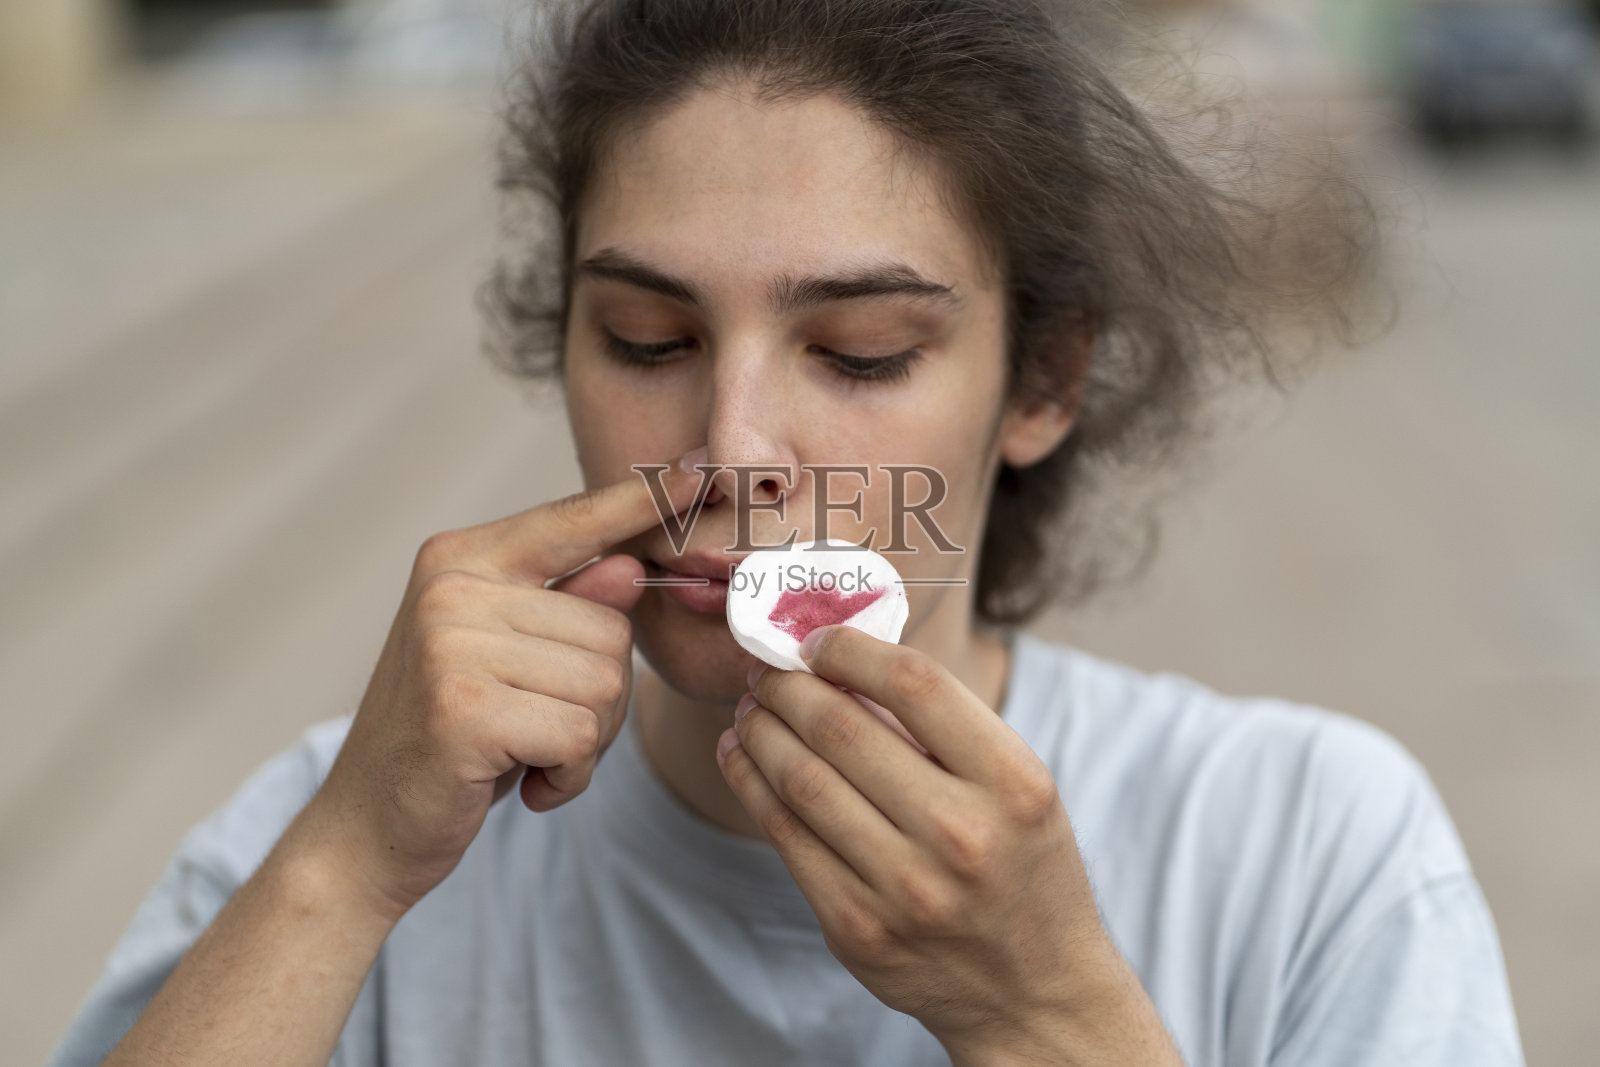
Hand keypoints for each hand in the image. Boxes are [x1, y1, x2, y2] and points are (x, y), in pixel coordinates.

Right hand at [292, 453, 706, 919]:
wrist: (368, 830)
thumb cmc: (451, 740)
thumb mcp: (510, 662)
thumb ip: (567, 608)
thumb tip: (631, 568)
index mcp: (460, 560)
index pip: (570, 521)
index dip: (637, 502)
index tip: (697, 470)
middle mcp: (452, 588)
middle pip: (612, 628)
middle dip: (600, 698)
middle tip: (537, 731)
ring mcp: (451, 644)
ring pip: (605, 684)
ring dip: (586, 742)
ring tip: (524, 754)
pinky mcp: (464, 708)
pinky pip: (581, 735)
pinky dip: (571, 774)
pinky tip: (525, 784)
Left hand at [718, 625, 1182, 1064]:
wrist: (1035, 991)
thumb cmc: (1020, 865)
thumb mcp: (1015, 788)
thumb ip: (944, 727)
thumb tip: (840, 661)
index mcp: (1012, 782)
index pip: (915, 683)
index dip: (850, 649)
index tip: (817, 640)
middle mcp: (962, 835)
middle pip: (842, 728)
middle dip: (787, 685)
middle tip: (765, 668)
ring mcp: (904, 889)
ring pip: (801, 781)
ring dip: (759, 729)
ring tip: (749, 707)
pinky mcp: (856, 929)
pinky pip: (785, 838)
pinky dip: (751, 784)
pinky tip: (741, 756)